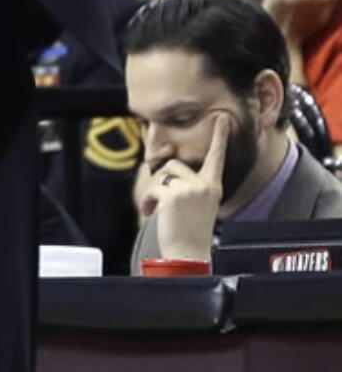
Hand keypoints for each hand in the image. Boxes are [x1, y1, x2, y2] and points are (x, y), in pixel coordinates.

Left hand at [140, 112, 228, 263]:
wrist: (188, 254)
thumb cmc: (191, 230)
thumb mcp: (198, 204)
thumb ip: (189, 184)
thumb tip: (167, 165)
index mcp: (213, 187)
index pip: (216, 158)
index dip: (219, 137)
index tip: (222, 118)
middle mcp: (204, 185)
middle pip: (174, 165)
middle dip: (164, 180)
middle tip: (164, 201)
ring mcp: (189, 190)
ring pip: (162, 175)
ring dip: (156, 191)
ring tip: (159, 209)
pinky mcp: (173, 196)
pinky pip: (154, 188)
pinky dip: (148, 200)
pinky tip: (151, 212)